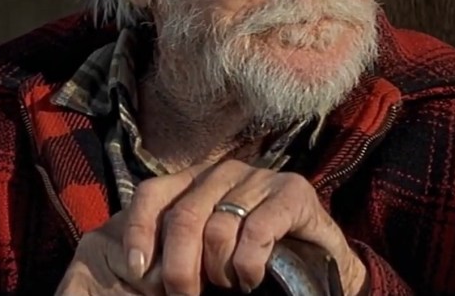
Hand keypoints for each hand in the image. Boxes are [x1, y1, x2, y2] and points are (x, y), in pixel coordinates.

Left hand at [58, 159, 367, 294]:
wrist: (320, 265)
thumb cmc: (252, 263)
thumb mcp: (204, 256)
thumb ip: (173, 249)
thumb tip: (134, 268)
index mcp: (196, 181)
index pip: (153, 193)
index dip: (139, 230)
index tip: (137, 271)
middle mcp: (225, 171)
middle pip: (183, 216)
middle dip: (179, 269)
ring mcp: (260, 178)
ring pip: (218, 229)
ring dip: (221, 272)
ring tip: (231, 286)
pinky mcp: (293, 192)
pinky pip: (256, 231)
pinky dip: (248, 265)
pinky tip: (252, 279)